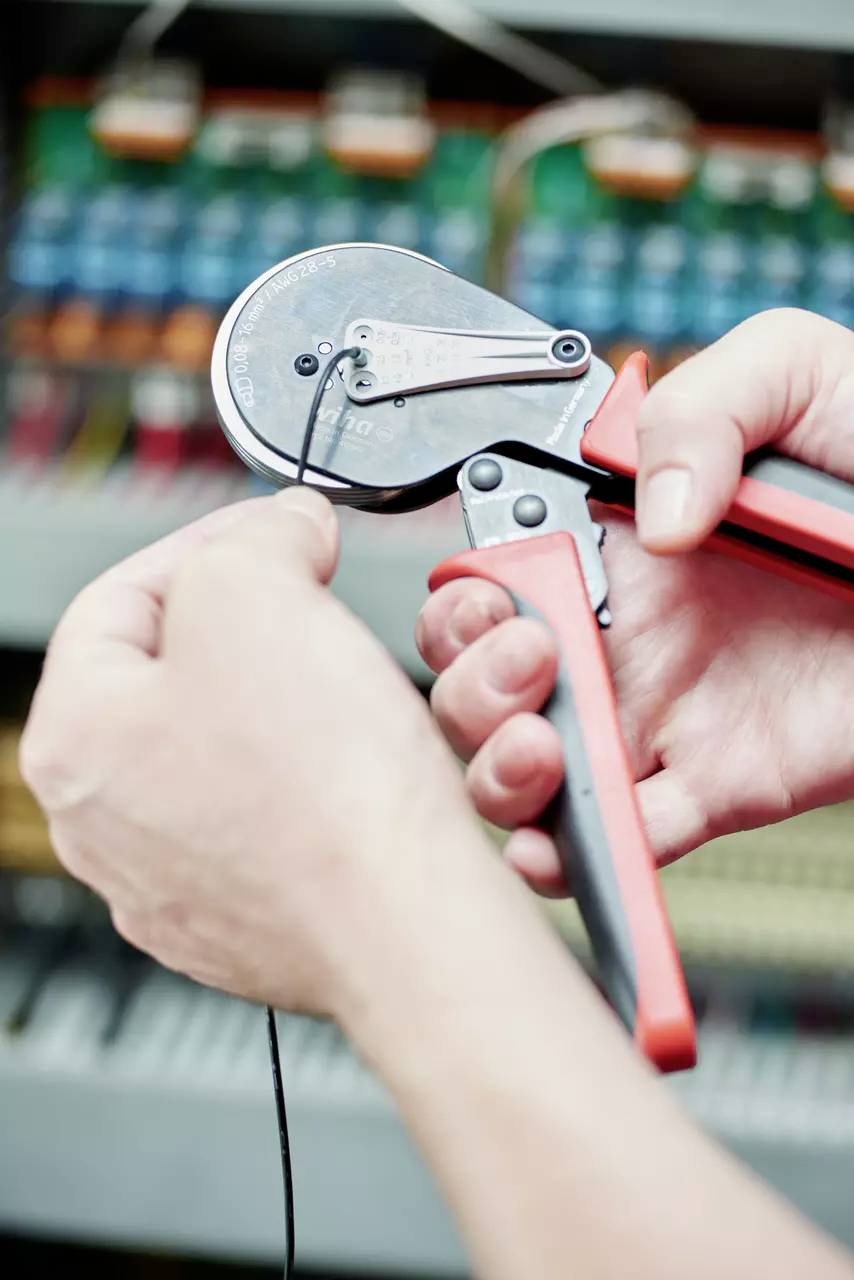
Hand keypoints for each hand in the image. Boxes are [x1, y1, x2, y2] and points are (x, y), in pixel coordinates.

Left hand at [21, 488, 487, 1016]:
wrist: (405, 926)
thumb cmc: (324, 789)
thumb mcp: (257, 593)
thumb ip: (254, 537)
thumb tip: (277, 531)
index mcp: (75, 736)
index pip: (124, 595)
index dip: (212, 542)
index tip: (277, 533)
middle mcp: (106, 822)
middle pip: (176, 673)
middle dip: (257, 625)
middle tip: (315, 602)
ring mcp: (174, 882)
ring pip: (232, 747)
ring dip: (294, 701)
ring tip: (349, 687)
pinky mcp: (246, 919)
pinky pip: (276, 816)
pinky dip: (318, 778)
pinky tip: (358, 769)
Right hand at [416, 309, 853, 894]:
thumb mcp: (793, 377)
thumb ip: (697, 412)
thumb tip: (653, 523)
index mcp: (616, 541)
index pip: (496, 577)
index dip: (465, 598)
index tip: (492, 601)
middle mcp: (623, 634)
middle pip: (485, 682)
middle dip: (469, 686)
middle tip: (530, 662)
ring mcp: (663, 713)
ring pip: (533, 770)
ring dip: (501, 774)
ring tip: (540, 749)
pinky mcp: (721, 783)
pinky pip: (634, 836)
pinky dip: (586, 855)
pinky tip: (565, 843)